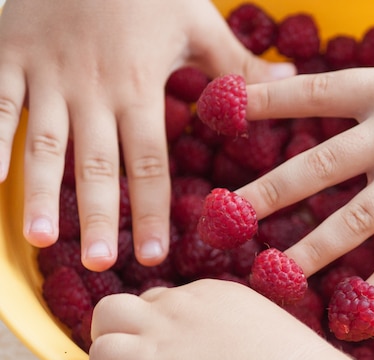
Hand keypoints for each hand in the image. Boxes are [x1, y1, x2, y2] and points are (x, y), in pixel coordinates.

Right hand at [0, 0, 294, 270]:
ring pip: (43, 143)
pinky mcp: (9, 56)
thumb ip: (238, 63)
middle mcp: (92, 90)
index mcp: (139, 85)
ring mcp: (46, 75)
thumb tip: (288, 82)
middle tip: (101, 264)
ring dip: (41, 194)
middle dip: (98, 217)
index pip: (150, 161)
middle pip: (97, 165)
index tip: (155, 254)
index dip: (153, 210)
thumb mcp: (197, 21)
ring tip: (42, 241)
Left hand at [89, 280, 373, 359]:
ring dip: (111, 342)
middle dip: (134, 329)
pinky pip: (102, 352)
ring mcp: (170, 325)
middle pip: (141, 299)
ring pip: (108, 312)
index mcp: (221, 295)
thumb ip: (237, 342)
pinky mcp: (152, 358)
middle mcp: (191, 300)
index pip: (174, 300)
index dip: (166, 331)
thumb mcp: (265, 343)